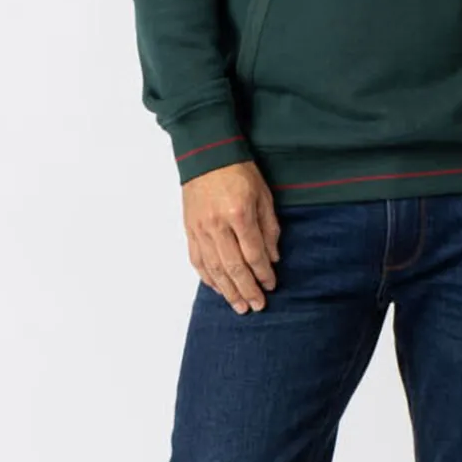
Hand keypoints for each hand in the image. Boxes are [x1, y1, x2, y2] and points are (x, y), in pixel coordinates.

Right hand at [181, 161, 280, 311]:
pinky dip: (207, 277)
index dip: (264, 274)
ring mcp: (200, 229)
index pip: (253, 254)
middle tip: (257, 306)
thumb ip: (269, 227)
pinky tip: (217, 288)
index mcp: (239, 214)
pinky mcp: (189, 229)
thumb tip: (273, 258)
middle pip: (233, 267)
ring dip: (227, 290)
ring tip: (238, 306)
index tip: (271, 286)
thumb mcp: (263, 194)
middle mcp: (217, 225)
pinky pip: (197, 260)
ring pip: (213, 268)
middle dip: (247, 289)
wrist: (206, 154)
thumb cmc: (238, 171)